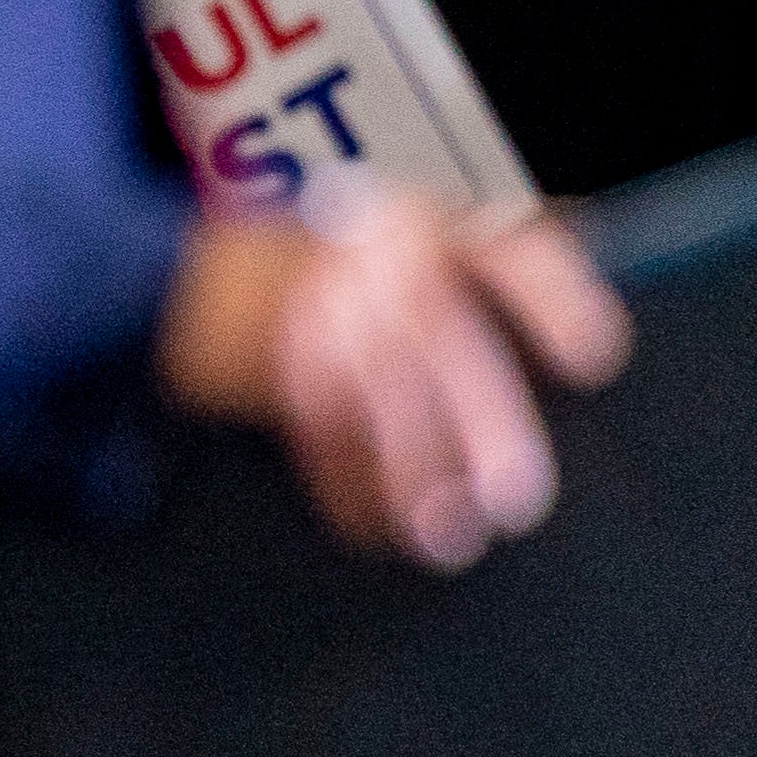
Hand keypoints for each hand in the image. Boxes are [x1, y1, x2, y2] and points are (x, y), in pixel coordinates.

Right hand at [162, 198, 628, 569]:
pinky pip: (322, 436)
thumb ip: (469, 248)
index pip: (501, 250)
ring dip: (417, 478)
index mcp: (415, 222)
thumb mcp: (387, 228)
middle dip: (484, 427)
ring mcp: (314, 315)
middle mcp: (370, 261)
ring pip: (384, 402)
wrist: (163, 282)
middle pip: (445, 346)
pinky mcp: (268, 369)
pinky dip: (351, 489)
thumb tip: (587, 237)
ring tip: (448, 534)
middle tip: (513, 494)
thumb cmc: (299, 265)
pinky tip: (376, 526)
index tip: (593, 355)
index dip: (553, 298)